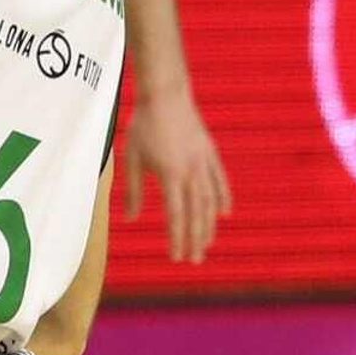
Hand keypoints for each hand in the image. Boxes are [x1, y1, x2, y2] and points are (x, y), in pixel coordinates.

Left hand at [122, 86, 231, 263]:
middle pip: (196, 213)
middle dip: (195, 239)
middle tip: (194, 260)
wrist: (165, 95)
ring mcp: (203, 162)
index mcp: (170, 175)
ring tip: (207, 244)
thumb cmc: (143, 126)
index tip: (177, 257)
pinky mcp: (210, 152)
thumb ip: (134, 191)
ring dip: (209, 225)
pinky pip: (220, 180)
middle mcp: (191, 172)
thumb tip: (131, 219)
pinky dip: (223, 198)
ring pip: (210, 201)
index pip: (175, 215)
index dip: (177, 238)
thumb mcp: (131, 159)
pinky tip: (224, 214)